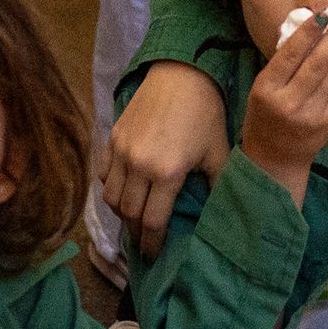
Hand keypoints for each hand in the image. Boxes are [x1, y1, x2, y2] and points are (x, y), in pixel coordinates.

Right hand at [104, 62, 230, 255]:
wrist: (182, 72)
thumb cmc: (205, 113)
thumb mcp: (219, 151)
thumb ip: (219, 185)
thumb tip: (224, 213)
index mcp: (166, 173)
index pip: (152, 222)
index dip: (152, 244)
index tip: (155, 255)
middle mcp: (138, 165)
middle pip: (128, 215)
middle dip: (136, 234)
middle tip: (144, 244)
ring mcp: (121, 151)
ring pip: (111, 197)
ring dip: (122, 214)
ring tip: (134, 220)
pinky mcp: (112, 137)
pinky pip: (103, 174)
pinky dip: (111, 189)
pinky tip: (124, 193)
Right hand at [237, 3, 327, 191]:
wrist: (274, 160)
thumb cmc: (263, 118)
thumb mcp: (260, 90)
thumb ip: (280, 65)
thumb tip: (306, 31)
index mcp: (267, 91)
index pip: (290, 56)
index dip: (308, 34)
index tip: (322, 15)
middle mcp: (289, 102)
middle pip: (316, 64)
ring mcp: (311, 114)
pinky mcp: (327, 121)